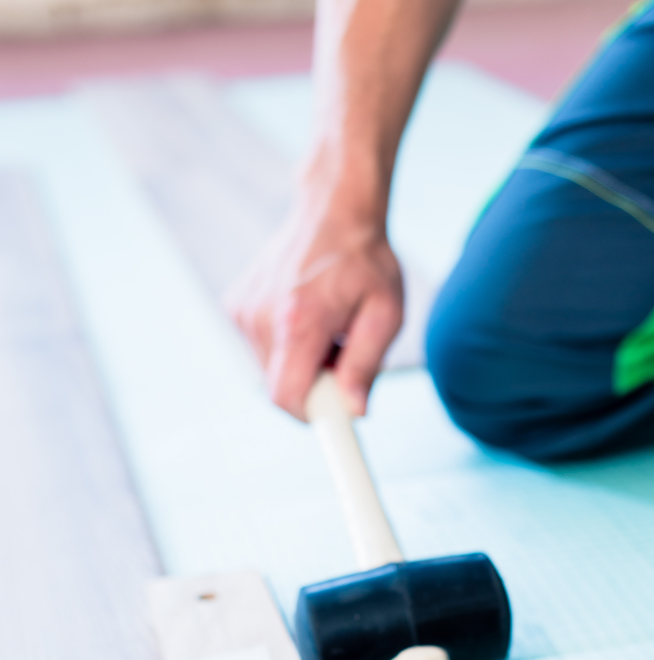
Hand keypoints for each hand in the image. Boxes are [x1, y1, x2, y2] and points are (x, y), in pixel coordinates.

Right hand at [227, 203, 402, 420]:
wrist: (334, 210)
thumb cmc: (365, 260)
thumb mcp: (385, 313)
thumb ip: (367, 365)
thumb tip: (355, 410)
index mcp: (299, 320)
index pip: (287, 397)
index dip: (310, 417)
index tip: (332, 422)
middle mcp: (262, 317)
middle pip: (281, 389)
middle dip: (313, 388)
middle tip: (340, 357)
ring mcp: (243, 310)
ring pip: (271, 373)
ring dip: (301, 367)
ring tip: (326, 332)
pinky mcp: (236, 307)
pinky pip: (262, 352)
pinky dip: (286, 349)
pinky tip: (305, 318)